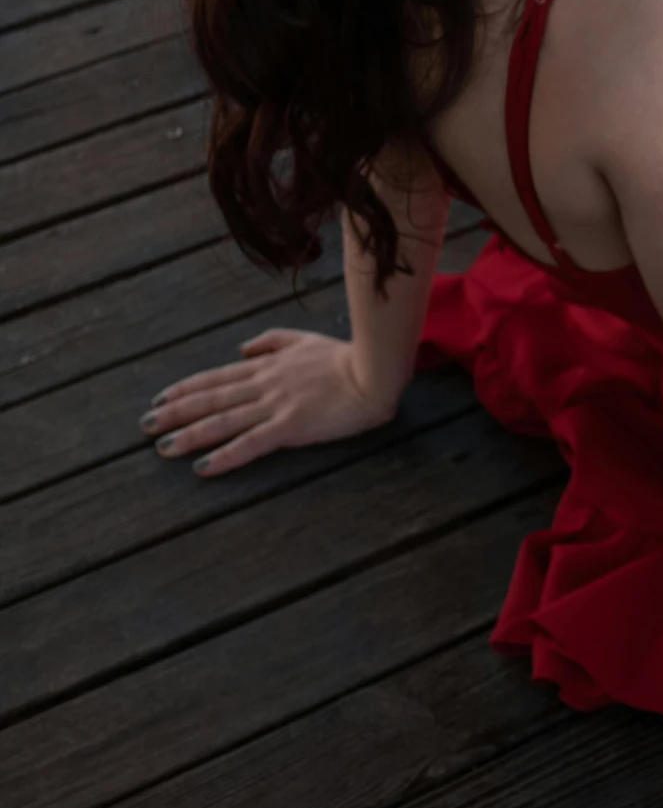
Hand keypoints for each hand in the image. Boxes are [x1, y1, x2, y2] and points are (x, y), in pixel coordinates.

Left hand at [139, 328, 396, 475]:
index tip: (160, 398)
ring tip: (162, 448)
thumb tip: (242, 348)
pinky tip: (203, 468)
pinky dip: (225, 455)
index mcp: (267, 366)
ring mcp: (275, 406)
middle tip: (144, 425)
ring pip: (223, 421)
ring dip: (190, 435)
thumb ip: (271, 341)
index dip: (186, 388)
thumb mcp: (304, 339)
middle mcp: (264, 385)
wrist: (374, 372)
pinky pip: (251, 443)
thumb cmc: (345, 357)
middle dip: (175, 413)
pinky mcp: (291, 426)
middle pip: (211, 399)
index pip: (217, 377)